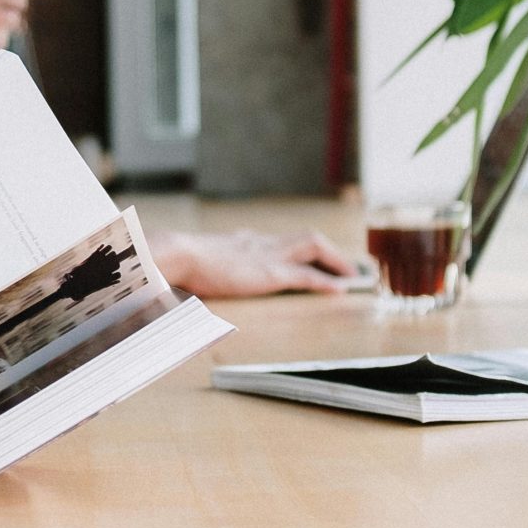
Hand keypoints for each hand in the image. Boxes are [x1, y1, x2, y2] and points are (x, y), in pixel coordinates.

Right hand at [159, 227, 359, 297]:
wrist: (177, 255)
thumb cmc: (178, 262)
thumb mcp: (196, 265)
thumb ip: (204, 272)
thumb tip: (191, 289)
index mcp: (242, 242)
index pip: (279, 241)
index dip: (299, 249)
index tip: (310, 257)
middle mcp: (260, 243)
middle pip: (305, 238)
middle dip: (328, 251)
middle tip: (344, 266)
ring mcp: (266, 255)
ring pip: (313, 247)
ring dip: (335, 260)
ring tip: (351, 276)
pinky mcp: (269, 272)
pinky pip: (307, 276)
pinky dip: (326, 281)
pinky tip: (340, 289)